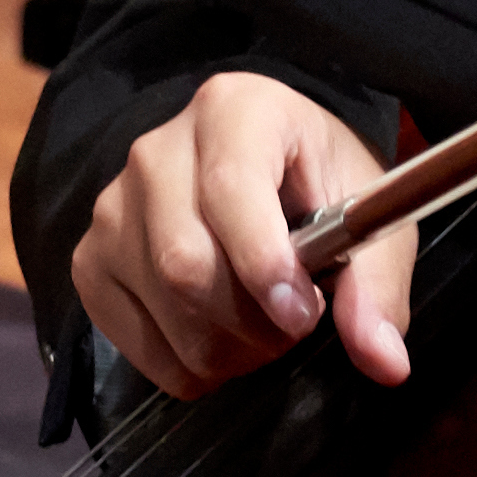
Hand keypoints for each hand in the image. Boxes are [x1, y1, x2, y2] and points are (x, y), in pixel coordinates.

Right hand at [76, 74, 413, 397]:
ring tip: (262, 330)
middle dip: (254, 323)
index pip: (231, 188)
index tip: (302, 315)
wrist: (264, 171)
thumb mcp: (368, 222)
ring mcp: (113, 205)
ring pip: (162, 307)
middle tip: (294, 325)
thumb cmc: (318, 187)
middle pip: (187, 264)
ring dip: (227, 349)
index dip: (264, 264)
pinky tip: (218, 336)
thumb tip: (386, 363)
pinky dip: (186, 365)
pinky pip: (134, 343)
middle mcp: (157, 149)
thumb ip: (377, 288)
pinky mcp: (89, 259)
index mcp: (234, 111)